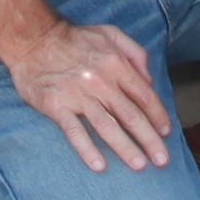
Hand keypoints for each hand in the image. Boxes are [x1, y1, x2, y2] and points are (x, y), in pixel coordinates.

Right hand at [4, 17, 174, 172]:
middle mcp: (101, 81)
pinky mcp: (57, 106)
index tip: (166, 132)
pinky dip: (88, 149)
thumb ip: (135, 53)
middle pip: (131, 116)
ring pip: (108, 127)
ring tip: (139, 165)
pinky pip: (75, 132)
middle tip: (162, 160)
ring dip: (126, 148)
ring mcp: (79, 95)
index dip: (158, 116)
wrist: (33, 38)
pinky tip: (99, 165)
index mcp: (116, 64)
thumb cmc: (74, 37)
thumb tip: (149, 80)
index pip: (144, 96)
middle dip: (150, 140)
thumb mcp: (111, 33)